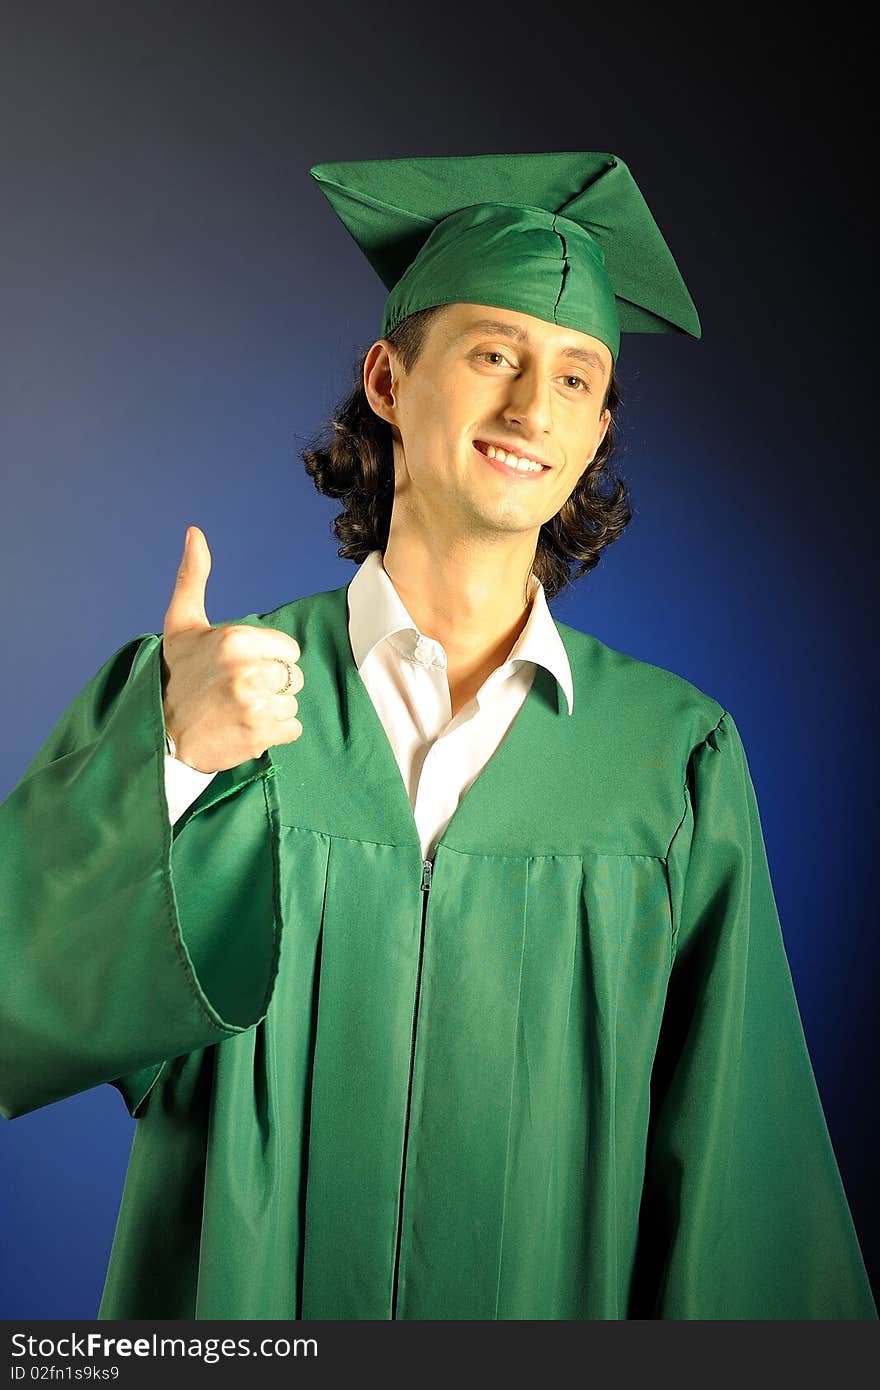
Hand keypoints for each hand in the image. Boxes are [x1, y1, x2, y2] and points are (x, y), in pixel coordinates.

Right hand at [160, 526, 303, 772]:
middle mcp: (248, 669)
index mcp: (236, 638)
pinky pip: (292, 730)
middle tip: (236, 693)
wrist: (159, 734)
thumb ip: (194, 577)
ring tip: (238, 712)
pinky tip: (243, 729)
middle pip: (294, 677)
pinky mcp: (259, 734)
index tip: (239, 668)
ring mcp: (254, 704)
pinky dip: (273, 735)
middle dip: (271, 686)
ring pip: (292, 704)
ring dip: (271, 711)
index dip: (268, 660)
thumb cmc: (175, 676)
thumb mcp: (182, 624)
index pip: (288, 650)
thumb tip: (194, 531)